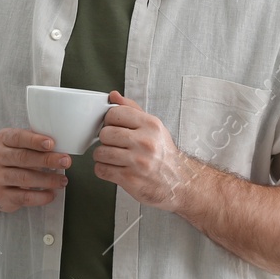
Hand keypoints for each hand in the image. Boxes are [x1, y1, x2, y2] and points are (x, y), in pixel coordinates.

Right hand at [0, 128, 71, 212]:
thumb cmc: (14, 160)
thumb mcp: (19, 145)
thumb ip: (36, 143)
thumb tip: (62, 145)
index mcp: (2, 139)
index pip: (17, 137)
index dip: (35, 140)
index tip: (51, 144)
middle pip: (22, 157)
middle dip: (47, 160)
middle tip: (65, 161)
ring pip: (24, 178)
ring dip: (47, 180)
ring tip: (62, 181)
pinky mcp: (1, 196)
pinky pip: (23, 197)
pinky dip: (40, 197)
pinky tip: (51, 194)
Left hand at [90, 92, 198, 208]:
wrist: (179, 182)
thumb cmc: (162, 153)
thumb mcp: (153, 127)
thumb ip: (132, 109)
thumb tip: (113, 96)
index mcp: (151, 125)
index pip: (114, 113)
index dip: (109, 121)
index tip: (113, 127)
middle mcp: (145, 142)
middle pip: (105, 133)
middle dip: (105, 140)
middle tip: (113, 144)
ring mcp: (137, 162)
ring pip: (100, 152)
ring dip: (102, 156)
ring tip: (112, 157)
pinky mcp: (130, 179)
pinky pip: (101, 170)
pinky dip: (103, 169)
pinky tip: (113, 168)